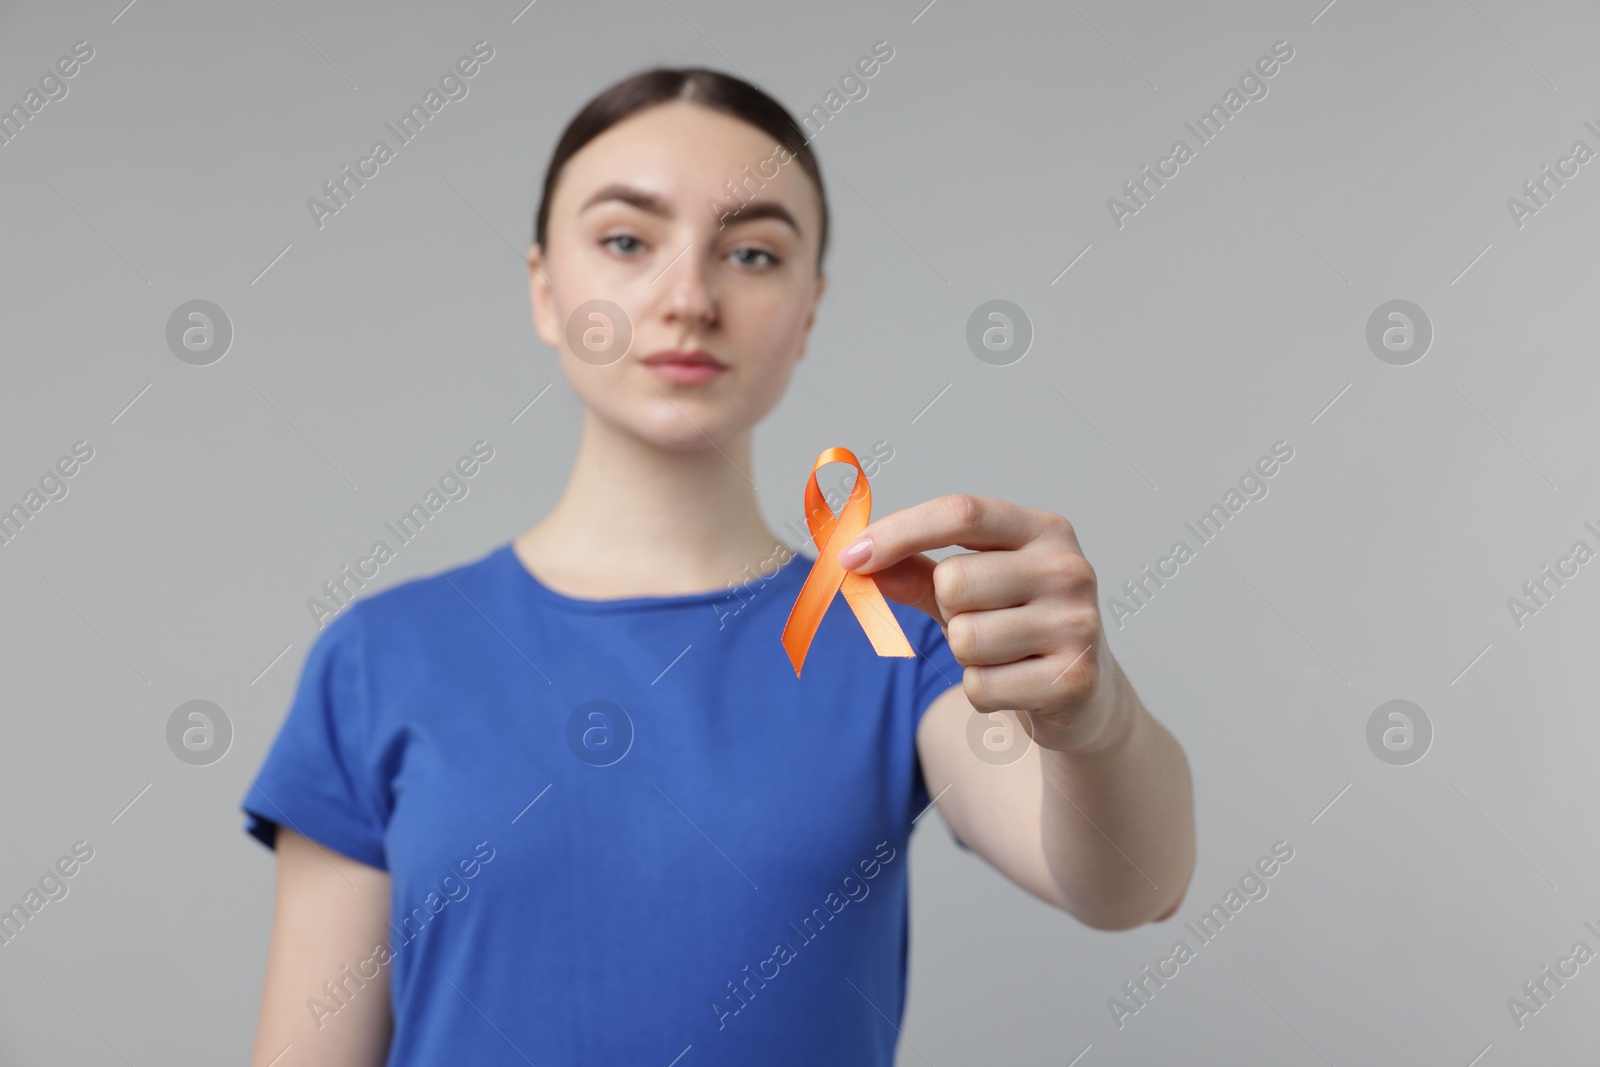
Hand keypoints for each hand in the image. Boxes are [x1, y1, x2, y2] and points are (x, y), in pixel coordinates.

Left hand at [836, 494, 1125, 754]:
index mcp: (1043, 530)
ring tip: (1002, 656)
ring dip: (966, 656)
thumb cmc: (1016, 628)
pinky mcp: (1074, 679)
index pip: (962, 513)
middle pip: (954, 581)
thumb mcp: (968, 590)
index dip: (899, 532)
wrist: (1085, 694)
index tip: (851, 557)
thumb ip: (915, 571)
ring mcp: (1078, 623)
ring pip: (965, 638)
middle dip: (947, 611)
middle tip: (980, 623)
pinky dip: (982, 692)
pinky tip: (1014, 686)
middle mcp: (1068, 568)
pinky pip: (981, 686)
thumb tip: (858, 563)